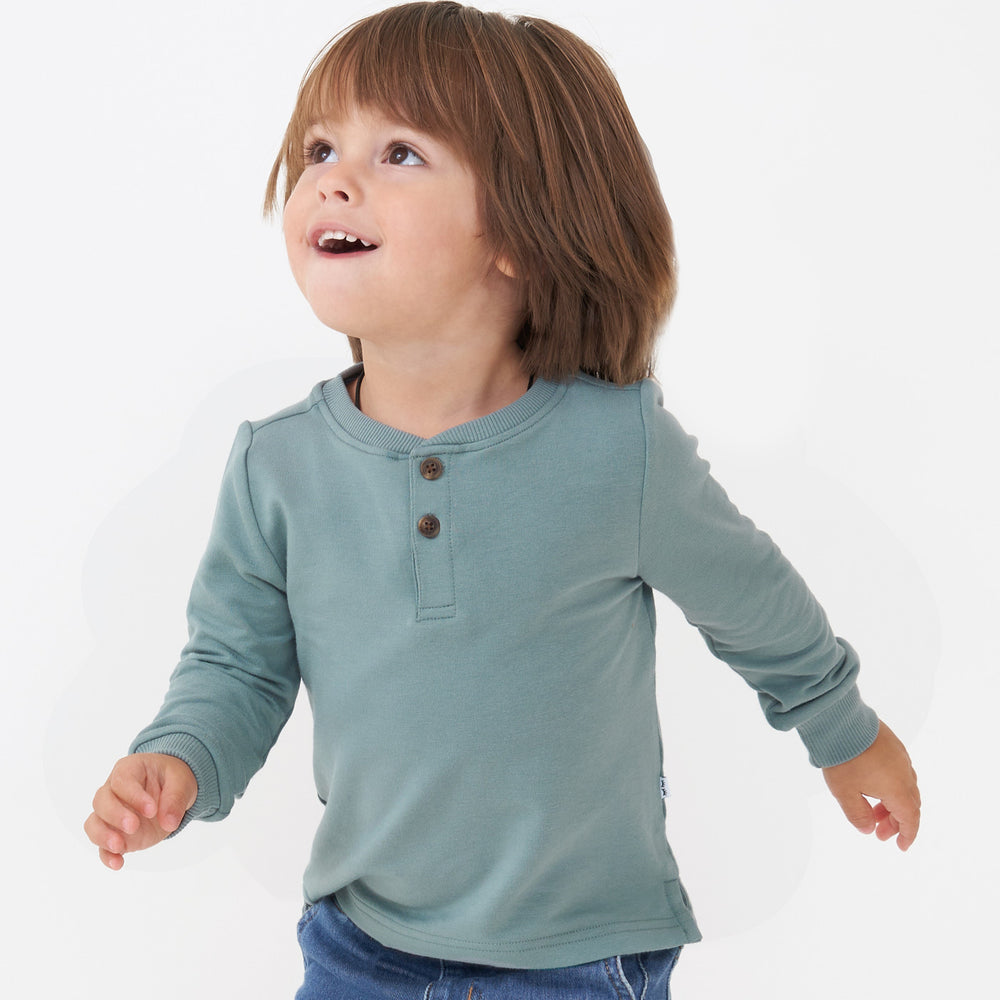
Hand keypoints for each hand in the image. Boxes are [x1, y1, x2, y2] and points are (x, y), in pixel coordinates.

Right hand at [84, 753, 197, 869]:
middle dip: (115, 815)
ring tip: (119, 846)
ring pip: (93, 823)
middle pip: (101, 801)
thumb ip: (176, 799)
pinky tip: (118, 863)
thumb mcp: (182, 781)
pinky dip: (106, 856)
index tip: (152, 810)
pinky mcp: (115, 834)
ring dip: (103, 836)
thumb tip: (168, 823)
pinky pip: (101, 846)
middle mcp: (113, 791)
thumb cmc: (173, 780)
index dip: (133, 796)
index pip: (121, 780)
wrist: (173, 791)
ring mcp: (111, 814)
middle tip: (134, 826)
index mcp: (129, 770)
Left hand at [822, 721, 919, 849]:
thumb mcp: (845, 793)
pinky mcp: (892, 743)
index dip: (908, 835)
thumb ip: (858, 815)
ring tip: (873, 810)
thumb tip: (868, 829)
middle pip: (909, 804)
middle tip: (880, 832)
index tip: (901, 846)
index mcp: (898, 789)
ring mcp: (900, 756)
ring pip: (904, 787)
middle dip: (896, 821)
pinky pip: (899, 771)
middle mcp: (905, 773)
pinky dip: (891, 785)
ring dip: (892, 803)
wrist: (841, 721)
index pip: (910, 819)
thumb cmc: (843, 758)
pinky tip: (873, 785)